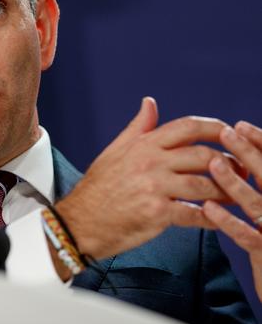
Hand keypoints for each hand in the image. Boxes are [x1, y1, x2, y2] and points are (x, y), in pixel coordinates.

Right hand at [56, 97, 228, 259]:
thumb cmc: (99, 187)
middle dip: (229, 164)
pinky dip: (211, 219)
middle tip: (242, 172)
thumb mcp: (115, 150)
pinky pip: (194, 214)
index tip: (231, 134)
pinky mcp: (156, 213)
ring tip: (236, 198)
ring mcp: (153, 187)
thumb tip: (150, 102)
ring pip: (204, 186)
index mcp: (143, 144)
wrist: (80, 220)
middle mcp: (150, 162)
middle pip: (203, 156)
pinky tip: (219, 220)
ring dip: (226, 193)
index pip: (188, 127)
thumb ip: (139, 128)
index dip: (215, 128)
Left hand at [204, 121, 261, 301]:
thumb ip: (259, 186)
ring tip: (214, 164)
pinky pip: (248, 237)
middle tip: (227, 132)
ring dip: (235, 183)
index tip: (240, 126)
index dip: (261, 145)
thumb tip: (237, 157)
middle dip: (249, 154)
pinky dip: (228, 221)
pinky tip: (207, 208)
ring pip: (258, 205)